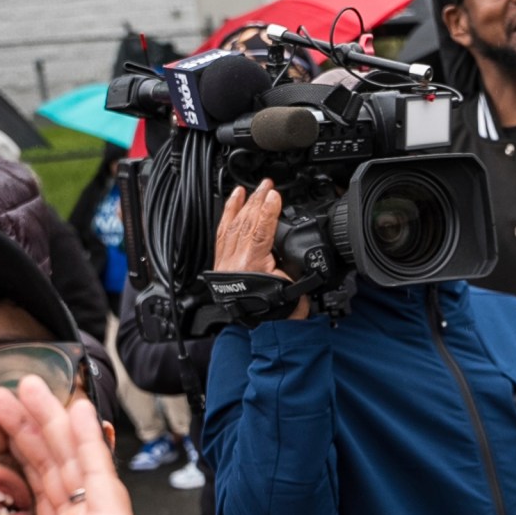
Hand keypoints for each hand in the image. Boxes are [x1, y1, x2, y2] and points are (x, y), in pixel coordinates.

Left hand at [0, 376, 180, 514]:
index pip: (37, 496)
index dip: (18, 463)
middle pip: (49, 467)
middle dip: (26, 429)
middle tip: (3, 395)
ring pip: (68, 459)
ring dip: (48, 420)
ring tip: (26, 384)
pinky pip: (94, 470)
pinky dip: (83, 437)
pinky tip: (72, 406)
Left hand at [210, 180, 305, 319]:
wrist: (268, 329)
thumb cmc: (281, 310)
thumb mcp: (293, 285)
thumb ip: (290, 261)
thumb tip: (289, 242)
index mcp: (251, 267)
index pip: (259, 231)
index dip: (267, 211)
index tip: (274, 195)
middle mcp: (234, 263)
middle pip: (245, 224)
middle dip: (256, 201)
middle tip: (266, 185)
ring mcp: (226, 263)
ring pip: (232, 227)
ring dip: (242, 205)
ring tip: (250, 190)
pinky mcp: (222, 264)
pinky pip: (222, 234)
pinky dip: (227, 217)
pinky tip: (233, 205)